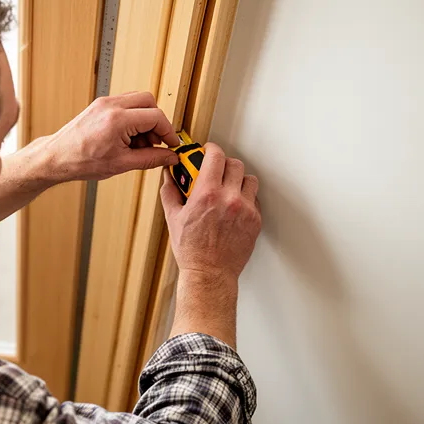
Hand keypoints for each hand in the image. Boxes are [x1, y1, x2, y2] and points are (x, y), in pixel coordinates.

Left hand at [45, 92, 181, 181]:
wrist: (57, 157)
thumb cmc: (80, 161)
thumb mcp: (122, 164)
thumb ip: (151, 159)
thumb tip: (169, 157)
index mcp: (118, 119)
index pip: (156, 116)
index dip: (168, 132)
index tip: (171, 144)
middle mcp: (111, 105)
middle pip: (149, 102)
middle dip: (157, 122)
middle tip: (156, 142)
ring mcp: (104, 102)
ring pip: (138, 100)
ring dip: (145, 119)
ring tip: (139, 143)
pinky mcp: (100, 104)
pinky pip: (125, 104)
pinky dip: (133, 117)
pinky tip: (128, 137)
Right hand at [161, 143, 260, 346]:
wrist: (210, 274)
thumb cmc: (191, 250)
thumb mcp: (174, 218)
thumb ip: (171, 192)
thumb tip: (169, 176)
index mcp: (207, 194)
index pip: (215, 157)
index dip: (211, 150)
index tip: (208, 151)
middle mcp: (228, 198)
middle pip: (234, 164)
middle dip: (224, 165)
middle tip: (216, 172)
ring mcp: (244, 209)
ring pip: (249, 180)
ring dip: (239, 180)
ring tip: (228, 189)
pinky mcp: (255, 220)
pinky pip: (254, 199)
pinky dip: (244, 199)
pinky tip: (233, 207)